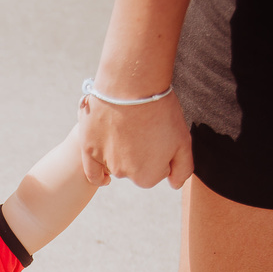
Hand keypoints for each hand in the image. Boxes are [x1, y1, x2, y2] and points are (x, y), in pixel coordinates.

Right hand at [78, 90, 192, 188]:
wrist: (132, 86)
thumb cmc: (161, 111)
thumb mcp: (184, 142)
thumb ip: (182, 169)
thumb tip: (174, 185)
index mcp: (149, 176)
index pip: (158, 170)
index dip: (161, 153)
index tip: (160, 135)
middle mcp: (126, 174)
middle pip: (136, 168)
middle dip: (140, 153)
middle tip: (143, 129)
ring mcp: (105, 162)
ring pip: (116, 163)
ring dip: (121, 152)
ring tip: (127, 129)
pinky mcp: (88, 148)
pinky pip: (93, 171)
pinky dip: (99, 174)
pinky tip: (105, 176)